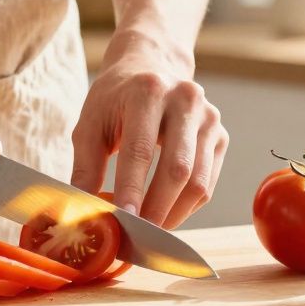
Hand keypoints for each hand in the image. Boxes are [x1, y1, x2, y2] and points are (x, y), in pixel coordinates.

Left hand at [70, 33, 227, 228]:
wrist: (150, 67)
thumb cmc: (114, 100)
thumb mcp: (90, 125)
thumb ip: (85, 168)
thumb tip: (83, 215)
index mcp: (148, 91)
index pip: (140, 150)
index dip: (131, 189)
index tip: (122, 221)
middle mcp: (186, 100)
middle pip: (177, 169)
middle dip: (156, 210)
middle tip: (136, 238)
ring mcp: (209, 118)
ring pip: (198, 181)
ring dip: (173, 215)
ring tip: (149, 233)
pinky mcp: (220, 136)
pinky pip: (208, 183)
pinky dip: (186, 207)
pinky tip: (165, 216)